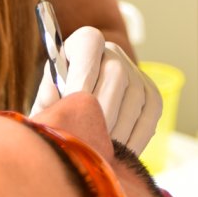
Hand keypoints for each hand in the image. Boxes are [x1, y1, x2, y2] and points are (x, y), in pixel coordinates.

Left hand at [30, 26, 161, 153]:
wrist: (79, 113)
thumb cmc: (57, 105)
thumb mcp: (46, 99)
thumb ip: (47, 101)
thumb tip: (54, 101)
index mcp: (84, 42)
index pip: (90, 44)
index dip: (82, 76)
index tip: (72, 108)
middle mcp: (113, 50)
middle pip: (117, 72)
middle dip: (102, 110)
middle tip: (88, 139)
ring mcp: (135, 71)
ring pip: (135, 96)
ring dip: (119, 128)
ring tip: (101, 152)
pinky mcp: (151, 93)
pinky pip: (151, 114)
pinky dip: (137, 138)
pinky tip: (121, 154)